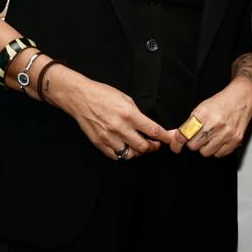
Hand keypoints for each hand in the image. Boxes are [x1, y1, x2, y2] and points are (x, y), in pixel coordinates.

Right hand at [45, 66, 176, 160]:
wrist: (80, 97)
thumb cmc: (102, 94)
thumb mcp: (126, 99)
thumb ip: (137, 114)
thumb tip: (148, 126)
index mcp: (129, 114)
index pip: (153, 131)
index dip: (165, 137)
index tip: (170, 139)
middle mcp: (119, 128)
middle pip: (143, 147)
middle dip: (153, 147)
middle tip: (155, 144)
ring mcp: (108, 137)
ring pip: (130, 155)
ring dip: (138, 153)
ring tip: (140, 147)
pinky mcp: (99, 143)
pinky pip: (116, 156)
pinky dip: (123, 154)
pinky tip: (125, 147)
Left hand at [183, 77, 251, 158]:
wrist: (241, 98)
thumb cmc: (221, 102)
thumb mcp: (200, 109)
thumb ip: (187, 124)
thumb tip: (173, 137)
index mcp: (203, 114)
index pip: (184, 134)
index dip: (177, 143)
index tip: (175, 147)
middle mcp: (215, 125)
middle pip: (193, 146)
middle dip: (193, 142)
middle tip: (199, 135)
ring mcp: (226, 134)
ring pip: (205, 152)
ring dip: (205, 147)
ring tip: (210, 136)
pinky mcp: (235, 140)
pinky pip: (219, 154)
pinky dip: (217, 149)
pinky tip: (219, 139)